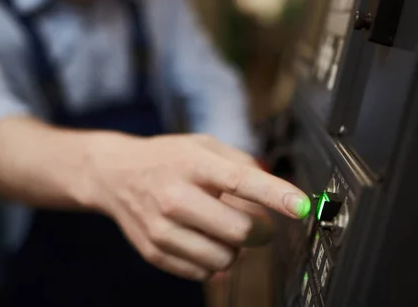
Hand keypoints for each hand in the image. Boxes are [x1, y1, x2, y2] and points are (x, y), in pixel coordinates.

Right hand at [84, 133, 308, 280]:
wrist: (115, 174)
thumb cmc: (167, 158)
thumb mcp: (203, 145)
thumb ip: (241, 163)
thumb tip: (275, 187)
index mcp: (192, 164)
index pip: (241, 181)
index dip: (276, 196)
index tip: (302, 206)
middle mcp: (174, 196)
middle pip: (238, 230)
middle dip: (262, 232)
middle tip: (261, 225)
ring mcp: (161, 228)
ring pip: (224, 258)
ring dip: (237, 249)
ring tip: (224, 230)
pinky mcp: (154, 252)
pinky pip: (203, 272)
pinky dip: (215, 261)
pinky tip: (205, 240)